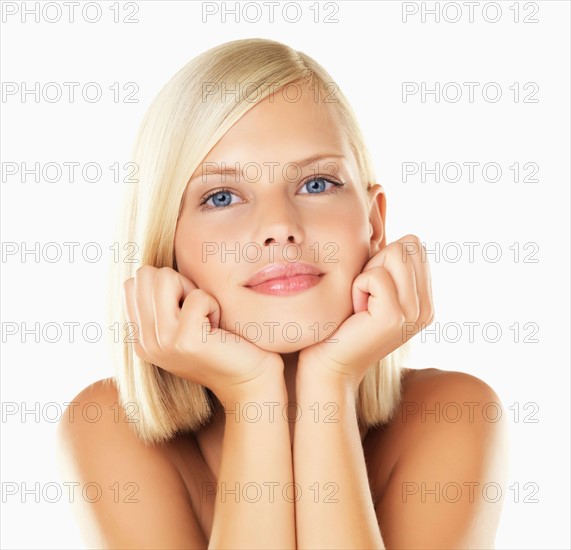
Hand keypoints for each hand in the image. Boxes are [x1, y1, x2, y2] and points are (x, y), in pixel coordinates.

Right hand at [122, 265, 283, 402]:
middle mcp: (144, 342)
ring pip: (164, 278)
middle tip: (199, 313)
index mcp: (140, 336)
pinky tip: (218, 330)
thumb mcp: (183, 321)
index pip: (134, 282)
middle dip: (179, 284)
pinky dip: (214, 306)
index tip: (188, 310)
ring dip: (194, 292)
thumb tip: (151, 269)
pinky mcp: (184, 341)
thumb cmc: (223, 343)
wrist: (248, 379)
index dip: (168, 285)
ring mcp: (160, 342)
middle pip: (146, 275)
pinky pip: (198, 297)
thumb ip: (162, 301)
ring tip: (206, 319)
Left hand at [298, 235, 433, 387]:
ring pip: (394, 254)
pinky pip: (374, 275)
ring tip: (361, 303)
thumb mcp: (369, 281)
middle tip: (364, 296)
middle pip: (407, 245)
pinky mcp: (394, 317)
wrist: (328, 362)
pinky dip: (357, 287)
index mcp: (425, 299)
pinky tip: (356, 312)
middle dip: (376, 262)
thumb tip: (378, 196)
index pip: (414, 244)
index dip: (384, 257)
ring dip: (366, 275)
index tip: (370, 288)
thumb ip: (382, 252)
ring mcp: (415, 314)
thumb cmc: (342, 320)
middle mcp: (426, 308)